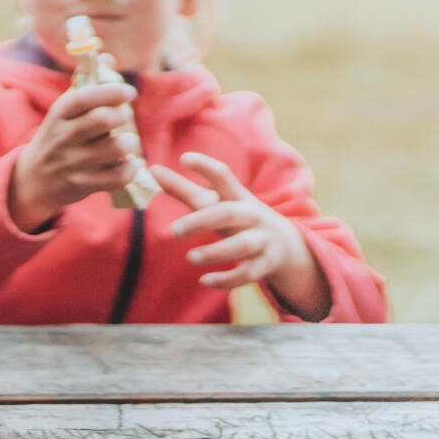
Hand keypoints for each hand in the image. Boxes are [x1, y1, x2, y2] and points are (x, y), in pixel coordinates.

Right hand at [7, 67, 140, 231]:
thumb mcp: (64, 111)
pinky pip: (117, 177)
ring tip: (126, 141)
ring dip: (129, 143)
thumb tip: (109, 56)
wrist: (33, 179)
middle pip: (102, 120)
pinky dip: (130, 169)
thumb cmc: (57, 137)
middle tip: (124, 115)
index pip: (83, 97)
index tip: (128, 92)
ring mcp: (72, 162)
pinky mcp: (82, 185)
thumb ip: (87, 84)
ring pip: (114, 148)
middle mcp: (63, 137)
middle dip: (122, 115)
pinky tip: (128, 163)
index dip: (110, 91)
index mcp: (59, 114)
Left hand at [155, 152, 331, 320]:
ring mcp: (263, 239)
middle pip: (229, 213)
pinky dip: (228, 279)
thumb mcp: (216, 202)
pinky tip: (205, 280)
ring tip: (190, 258)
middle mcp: (252, 215)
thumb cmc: (238, 217)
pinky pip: (249, 273)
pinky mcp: (266, 264)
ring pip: (243, 245)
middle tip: (174, 231)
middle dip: (202, 221)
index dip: (205, 166)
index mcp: (237, 196)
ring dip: (215, 252)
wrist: (286, 244)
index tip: (184, 158)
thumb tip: (152, 169)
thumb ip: (184, 189)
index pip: (223, 176)